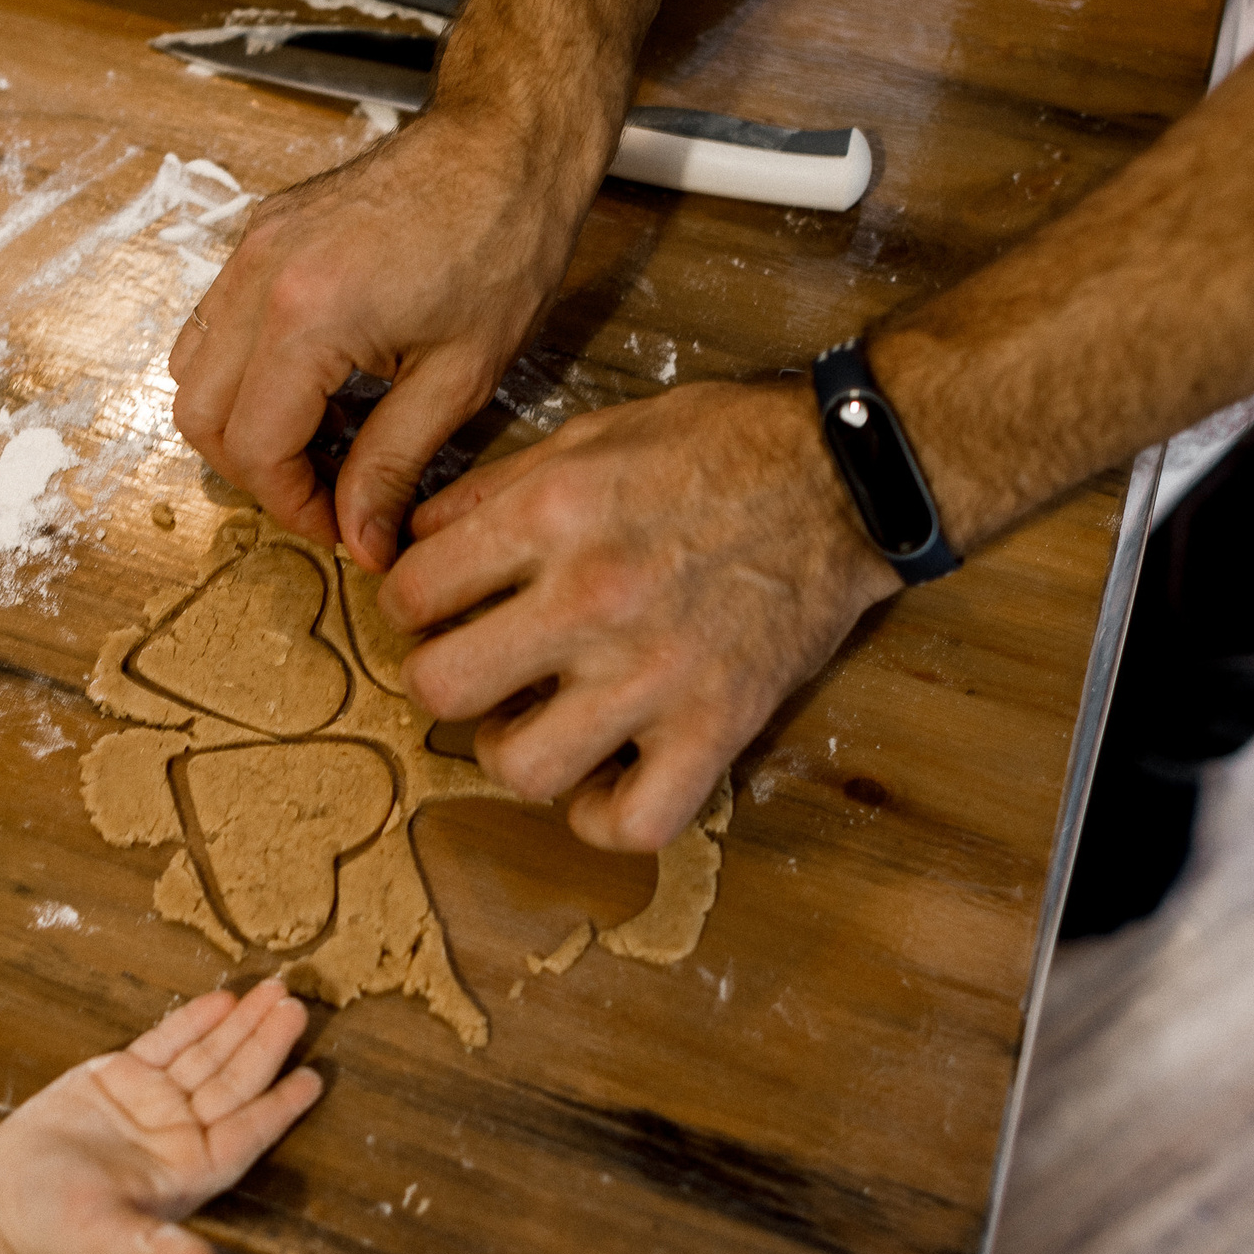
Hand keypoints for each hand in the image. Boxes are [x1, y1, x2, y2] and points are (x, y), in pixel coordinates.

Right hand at [0, 979, 321, 1253]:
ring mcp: (152, 1103)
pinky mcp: (119, 1078)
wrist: (2, 1206)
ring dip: (240, 1025)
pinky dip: (194, 1021)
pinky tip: (222, 1000)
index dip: (279, 1107)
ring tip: (274, 992)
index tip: (314, 1079)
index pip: (245, 1136)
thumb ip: (154, 1253)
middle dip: (266, 1046)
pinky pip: (167, 1043)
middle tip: (297, 1007)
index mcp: (188, 1174)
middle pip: (233, 1084)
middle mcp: (179, 1135)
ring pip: (207, 1056)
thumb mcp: (105, 1240)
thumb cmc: (56, 1231)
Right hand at [170, 99, 611, 571]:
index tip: (343, 527)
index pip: (253, 448)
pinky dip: (247, 371)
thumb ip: (393, 465)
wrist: (507, 145)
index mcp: (308, 315)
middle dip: (257, 472)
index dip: (292, 505)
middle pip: (200, 415)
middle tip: (329, 495)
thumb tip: (361, 540)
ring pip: (192, 369)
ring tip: (326, 438)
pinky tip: (320, 384)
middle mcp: (258, 277)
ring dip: (242, 422)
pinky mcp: (262, 231)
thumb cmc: (503, 245)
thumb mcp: (459, 377)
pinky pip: (216, 321)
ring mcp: (252, 247)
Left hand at [378, 381, 897, 852]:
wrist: (846, 478)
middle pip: (443, 687)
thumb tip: (418, 540)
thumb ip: (499, 488)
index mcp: (552, 515)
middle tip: (470, 666)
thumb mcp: (593, 433)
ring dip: (510, 751)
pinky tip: (600, 780)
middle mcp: (592, 599)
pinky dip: (604, 817)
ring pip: (524, 768)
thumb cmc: (721, 446)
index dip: (408, 604)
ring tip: (530, 722)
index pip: (411, 593)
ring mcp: (656, 674)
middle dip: (439, 679)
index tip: (434, 608)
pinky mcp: (718, 726)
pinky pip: (637, 820)